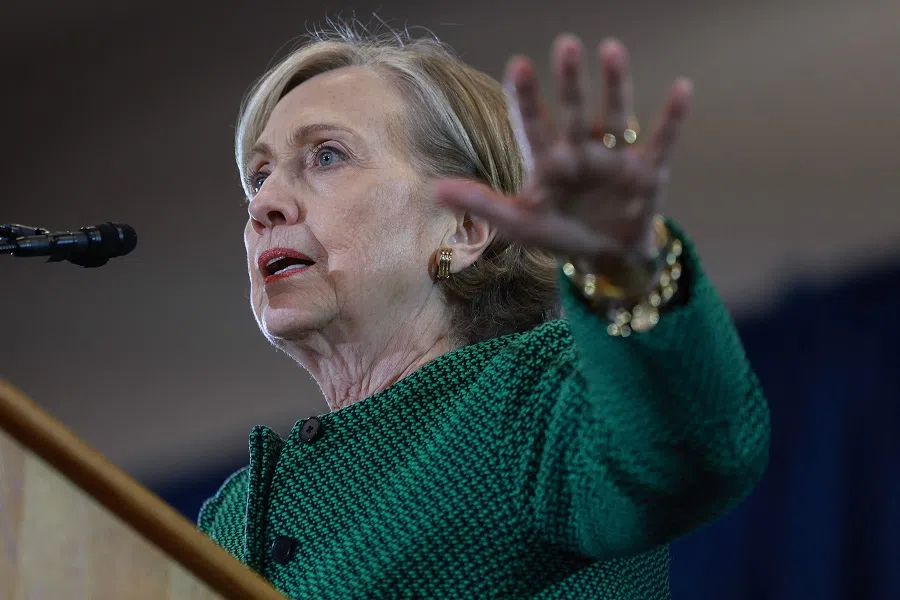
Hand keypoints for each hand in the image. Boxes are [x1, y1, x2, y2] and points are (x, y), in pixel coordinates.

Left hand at [435, 35, 691, 284]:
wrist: (606, 257)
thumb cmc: (560, 234)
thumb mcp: (520, 223)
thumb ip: (482, 205)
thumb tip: (434, 191)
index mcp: (548, 161)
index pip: (533, 124)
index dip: (526, 98)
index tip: (517, 66)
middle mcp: (580, 150)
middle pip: (572, 111)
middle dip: (568, 82)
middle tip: (565, 46)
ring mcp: (614, 157)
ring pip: (614, 115)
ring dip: (614, 85)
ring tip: (612, 51)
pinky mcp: (646, 171)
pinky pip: (662, 140)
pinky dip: (673, 117)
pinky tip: (683, 88)